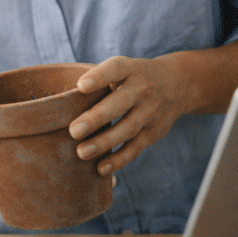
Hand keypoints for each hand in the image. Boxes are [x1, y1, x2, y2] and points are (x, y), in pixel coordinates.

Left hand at [68, 55, 199, 175]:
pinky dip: (119, 160)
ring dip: (104, 143)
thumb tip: (60, 99)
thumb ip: (98, 79)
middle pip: (119, 104)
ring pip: (127, 129)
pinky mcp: (153, 133)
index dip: (98, 77)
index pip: (115, 69)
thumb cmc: (133, 78)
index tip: (80, 86)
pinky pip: (135, 148)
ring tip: (81, 152)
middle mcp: (142, 90)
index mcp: (130, 69)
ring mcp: (149, 113)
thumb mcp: (123, 69)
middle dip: (96, 118)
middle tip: (73, 131)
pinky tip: (100, 168)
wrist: (177, 85)